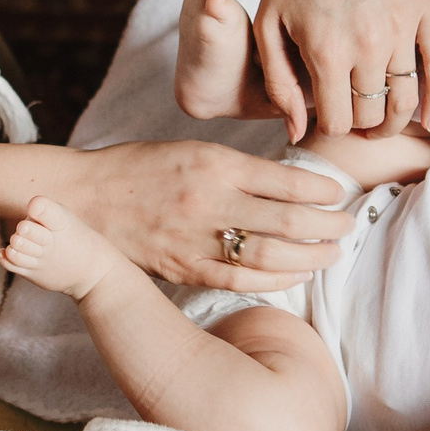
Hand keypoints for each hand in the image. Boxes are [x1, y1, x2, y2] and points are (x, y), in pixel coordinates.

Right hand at [0, 139, 349, 292]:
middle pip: (285, 219)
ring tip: (332, 253)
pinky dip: (275, 281)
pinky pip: (239, 281)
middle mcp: (208, 200)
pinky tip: (297, 275)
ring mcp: (195, 238)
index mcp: (212, 162)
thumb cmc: (138, 168)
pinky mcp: (182, 269)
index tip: (340, 193)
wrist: (80, 199)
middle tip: (349, 226)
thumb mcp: (190, 149)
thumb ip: (237, 168)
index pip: (283, 178)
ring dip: (309, 257)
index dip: (320, 189)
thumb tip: (289, 183)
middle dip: (326, 225)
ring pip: (268, 256)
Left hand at [252, 0, 429, 139]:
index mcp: (327, 52)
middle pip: (371, 115)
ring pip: (406, 100)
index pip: (338, 122)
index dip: (329, 128)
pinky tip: (429, 120)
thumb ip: (279, 84)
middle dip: (359, 125)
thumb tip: (296, 134)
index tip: (326, 119)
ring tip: (380, 122)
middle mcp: (368, 44)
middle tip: (352, 118)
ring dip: (392, 121)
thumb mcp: (268, 27)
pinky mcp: (424, 8)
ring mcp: (401, 26)